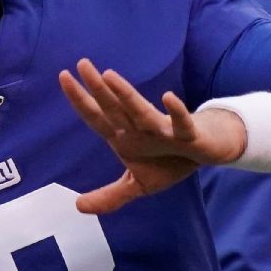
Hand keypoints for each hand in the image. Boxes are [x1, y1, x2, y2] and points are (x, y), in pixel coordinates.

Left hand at [59, 58, 245, 213]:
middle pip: (115, 108)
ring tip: (108, 76)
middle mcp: (140, 129)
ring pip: (141, 112)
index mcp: (125, 136)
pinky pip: (181, 123)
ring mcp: (163, 130)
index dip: (80, 100)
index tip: (63, 77)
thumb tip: (78, 206)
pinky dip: (176, 112)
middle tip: (82, 64)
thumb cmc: (168, 161)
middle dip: (98, 89)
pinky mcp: (188, 136)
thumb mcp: (138, 184)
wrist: (206, 152)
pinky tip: (168, 97)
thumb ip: (109, 197)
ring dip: (126, 95)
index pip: (97, 117)